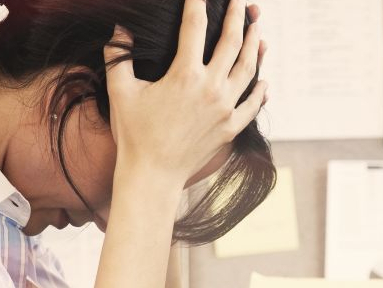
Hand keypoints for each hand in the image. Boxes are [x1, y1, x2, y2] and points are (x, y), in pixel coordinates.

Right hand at [103, 0, 267, 185]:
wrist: (153, 175)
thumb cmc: (133, 133)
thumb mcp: (121, 91)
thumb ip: (119, 56)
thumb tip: (119, 28)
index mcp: (184, 75)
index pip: (194, 27)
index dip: (197, 4)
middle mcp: (211, 88)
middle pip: (232, 42)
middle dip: (238, 17)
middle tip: (241, 1)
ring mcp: (225, 108)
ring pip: (249, 68)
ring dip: (255, 45)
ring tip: (258, 29)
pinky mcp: (231, 127)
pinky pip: (253, 103)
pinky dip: (260, 89)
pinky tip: (264, 79)